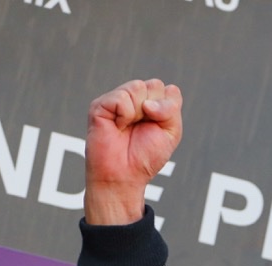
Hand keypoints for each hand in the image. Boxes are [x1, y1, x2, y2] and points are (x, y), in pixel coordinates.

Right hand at [84, 79, 182, 224]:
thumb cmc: (145, 157)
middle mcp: (134, 99)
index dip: (168, 109)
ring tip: (128, 128)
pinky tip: (118, 127)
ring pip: (137, 87)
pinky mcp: (100, 104)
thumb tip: (147, 102)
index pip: (167, 90)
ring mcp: (116, 100)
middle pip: (154, 84)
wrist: (123, 175)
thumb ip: (171, 109)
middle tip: (143, 129)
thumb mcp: (171, 133)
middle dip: (155, 110)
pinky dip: (125, 115)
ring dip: (139, 113)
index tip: (159, 127)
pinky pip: (121, 98)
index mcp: (151, 104)